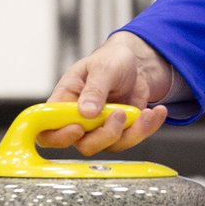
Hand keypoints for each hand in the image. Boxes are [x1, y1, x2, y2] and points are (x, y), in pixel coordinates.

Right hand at [39, 32, 171, 155]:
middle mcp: (79, 120)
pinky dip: (147, 128)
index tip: (79, 128)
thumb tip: (85, 112)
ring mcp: (100, 127)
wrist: (135, 63)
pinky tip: (156, 112)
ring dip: (132, 132)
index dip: (59, 137)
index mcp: (64, 102)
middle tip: (120, 113)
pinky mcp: (121, 130)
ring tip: (145, 112)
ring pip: (111, 145)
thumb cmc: (111, 60)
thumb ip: (94, 89)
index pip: (48, 131)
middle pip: (84, 144)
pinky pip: (132, 138)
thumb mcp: (103, 68)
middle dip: (106, 134)